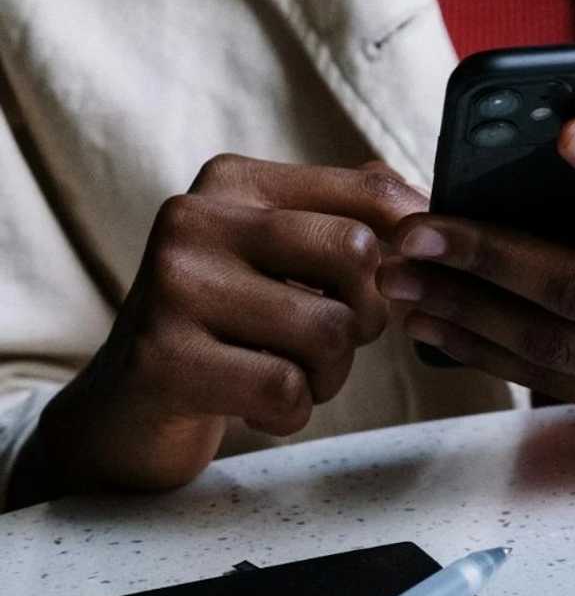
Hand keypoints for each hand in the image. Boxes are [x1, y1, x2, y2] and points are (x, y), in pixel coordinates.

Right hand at [27, 156, 425, 497]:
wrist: (128, 405)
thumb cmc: (229, 325)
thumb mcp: (282, 256)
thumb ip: (350, 216)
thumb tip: (425, 206)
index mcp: (235, 182)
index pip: (368, 189)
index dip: (411, 241)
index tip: (413, 274)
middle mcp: (196, 219)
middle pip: (356, 253)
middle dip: (367, 314)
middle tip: (333, 340)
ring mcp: (173, 286)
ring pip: (329, 329)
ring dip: (329, 374)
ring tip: (290, 376)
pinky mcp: (163, 359)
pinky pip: (285, 389)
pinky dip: (291, 413)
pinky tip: (256, 407)